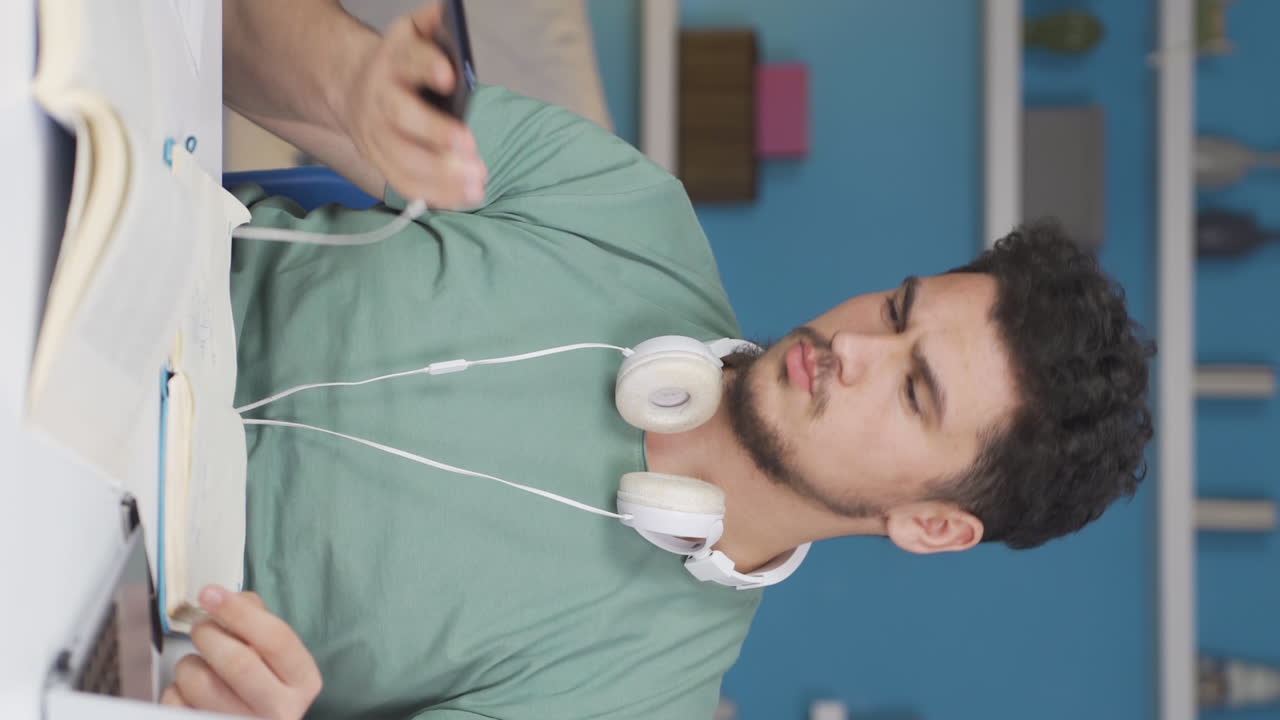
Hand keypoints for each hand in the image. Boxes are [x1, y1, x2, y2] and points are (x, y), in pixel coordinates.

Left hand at [160, 586, 321, 719]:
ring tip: (199, 666)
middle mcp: (279, 708)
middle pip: (237, 662)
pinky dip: (175, 690)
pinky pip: (176, 702)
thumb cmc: (262, 685)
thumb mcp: (275, 655)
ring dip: (189, 664)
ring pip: (199, 682)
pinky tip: (191, 693)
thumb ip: (257, 622)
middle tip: (201, 626)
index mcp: (302, 680)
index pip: (276, 639)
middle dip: (209, 634)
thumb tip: (224, 599)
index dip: (240, 612)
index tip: (212, 594)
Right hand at [336, 1, 486, 207]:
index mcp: (390, 62)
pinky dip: (435, 195)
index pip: (408, 60)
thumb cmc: (398, 63)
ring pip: (403, 159)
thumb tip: (446, 10)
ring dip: (441, 175)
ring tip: (478, 183)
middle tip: (472, 149)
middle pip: (402, 118)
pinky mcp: (379, 161)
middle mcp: (378, 99)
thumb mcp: (410, 35)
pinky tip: (466, 198)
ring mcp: (374, 134)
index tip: (451, 75)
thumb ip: (432, 24)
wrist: (350, 85)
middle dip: (437, 135)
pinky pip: (404, 183)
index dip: (427, 66)